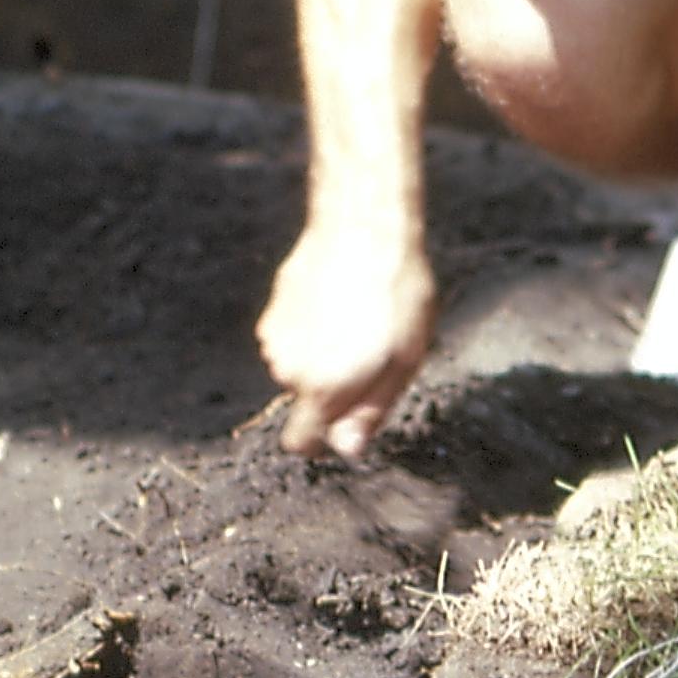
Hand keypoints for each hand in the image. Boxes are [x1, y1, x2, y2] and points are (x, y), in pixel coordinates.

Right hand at [255, 218, 437, 460]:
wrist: (364, 228)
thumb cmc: (396, 295)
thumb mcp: (404, 360)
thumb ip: (371, 411)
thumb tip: (347, 449)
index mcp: (323, 389)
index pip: (299, 443)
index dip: (321, 441)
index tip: (345, 423)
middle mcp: (289, 369)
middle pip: (305, 400)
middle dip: (332, 388)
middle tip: (372, 352)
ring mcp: (276, 337)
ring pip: (298, 366)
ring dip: (321, 356)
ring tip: (357, 320)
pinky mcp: (273, 309)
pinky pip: (290, 337)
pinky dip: (308, 330)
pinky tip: (336, 301)